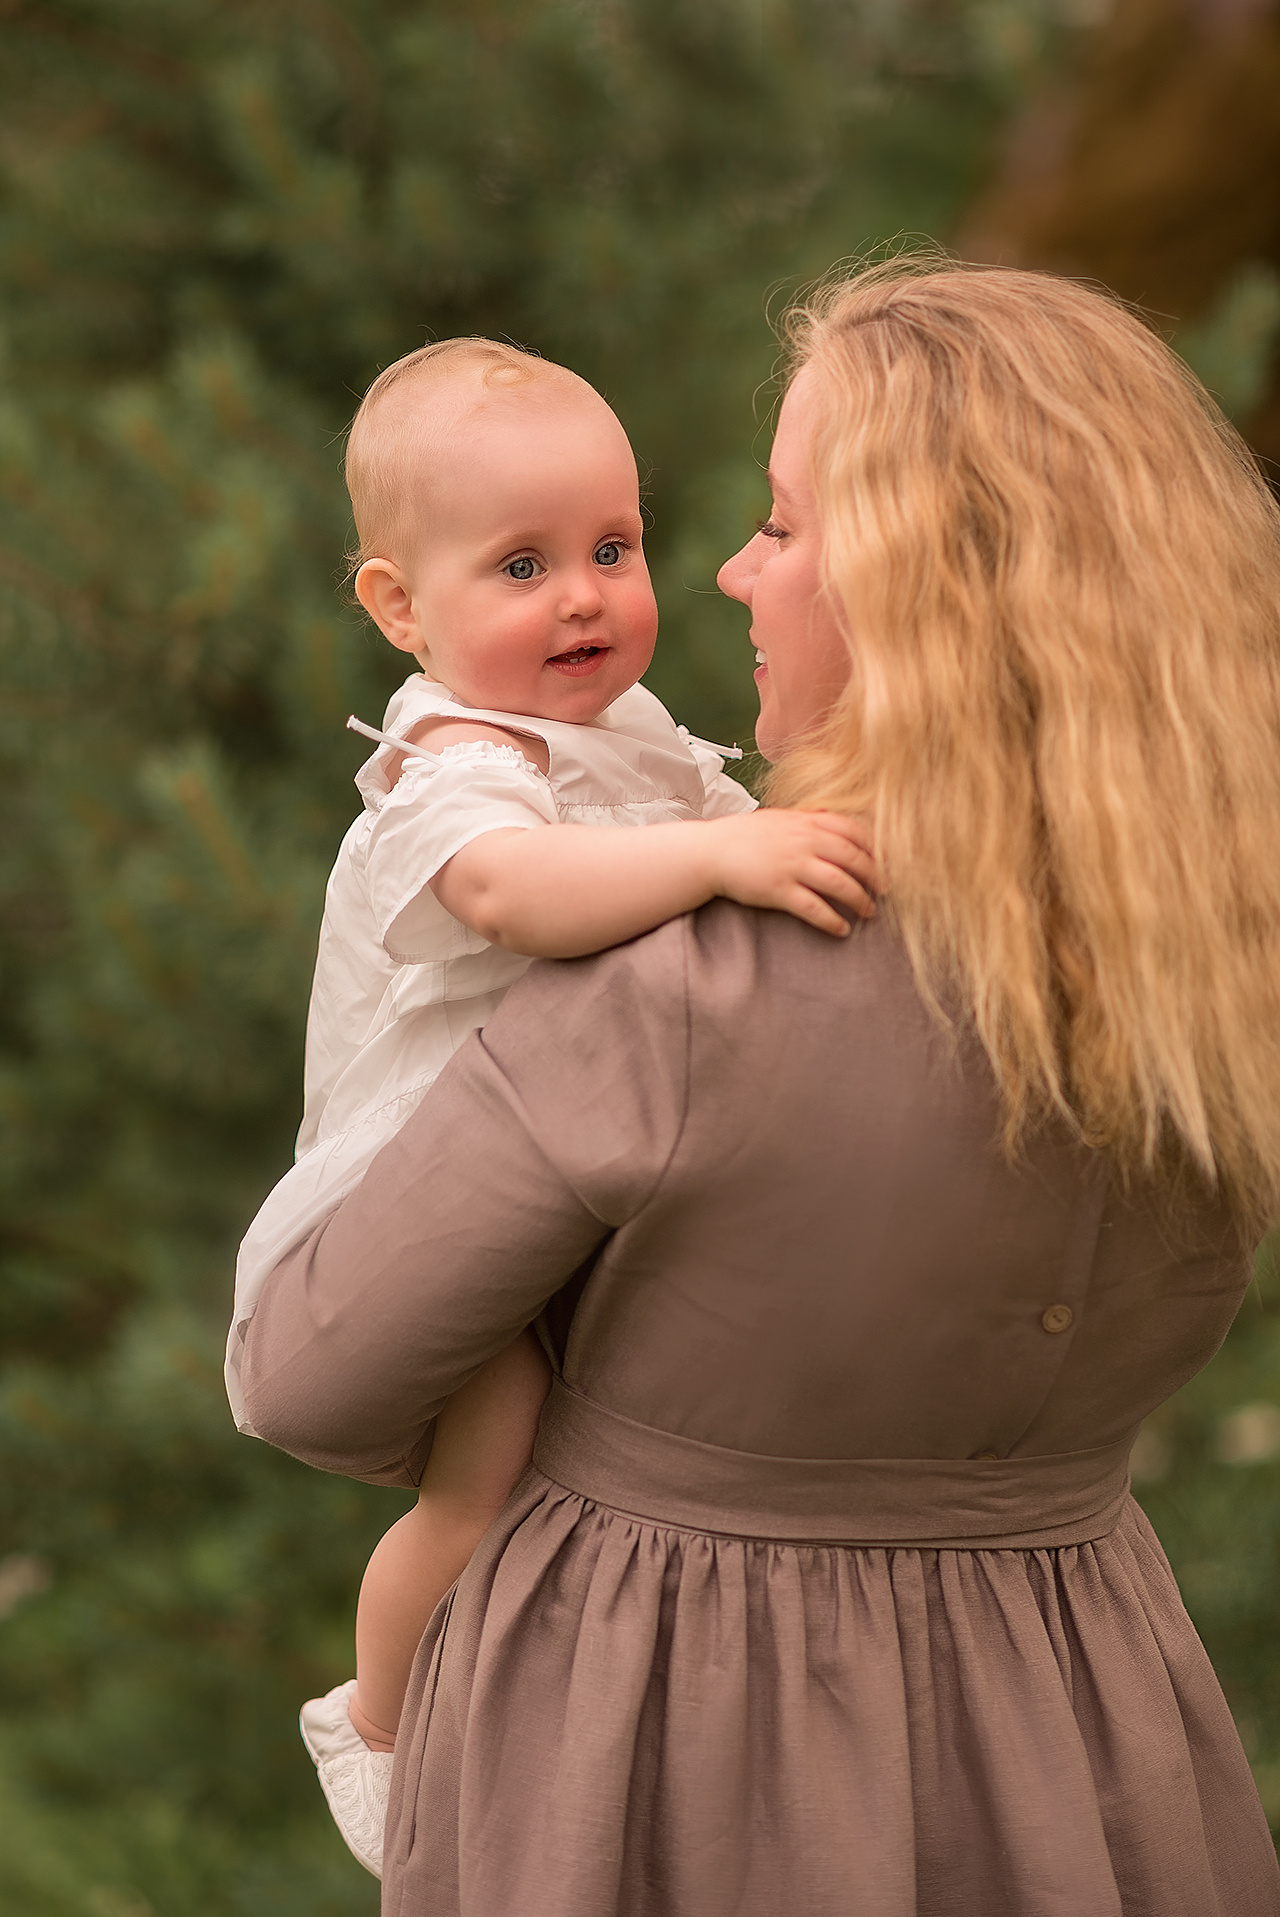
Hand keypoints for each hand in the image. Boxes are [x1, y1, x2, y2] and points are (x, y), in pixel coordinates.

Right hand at [703, 808, 881, 936]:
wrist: (711, 852)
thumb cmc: (746, 836)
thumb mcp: (781, 818)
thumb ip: (810, 818)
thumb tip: (833, 818)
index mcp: (807, 822)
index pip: (855, 831)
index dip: (876, 848)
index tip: (888, 862)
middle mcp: (804, 841)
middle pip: (853, 858)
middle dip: (875, 876)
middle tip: (885, 891)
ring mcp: (791, 866)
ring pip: (839, 884)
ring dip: (860, 900)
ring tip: (869, 912)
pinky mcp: (778, 890)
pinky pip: (813, 908)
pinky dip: (832, 921)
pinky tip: (842, 930)